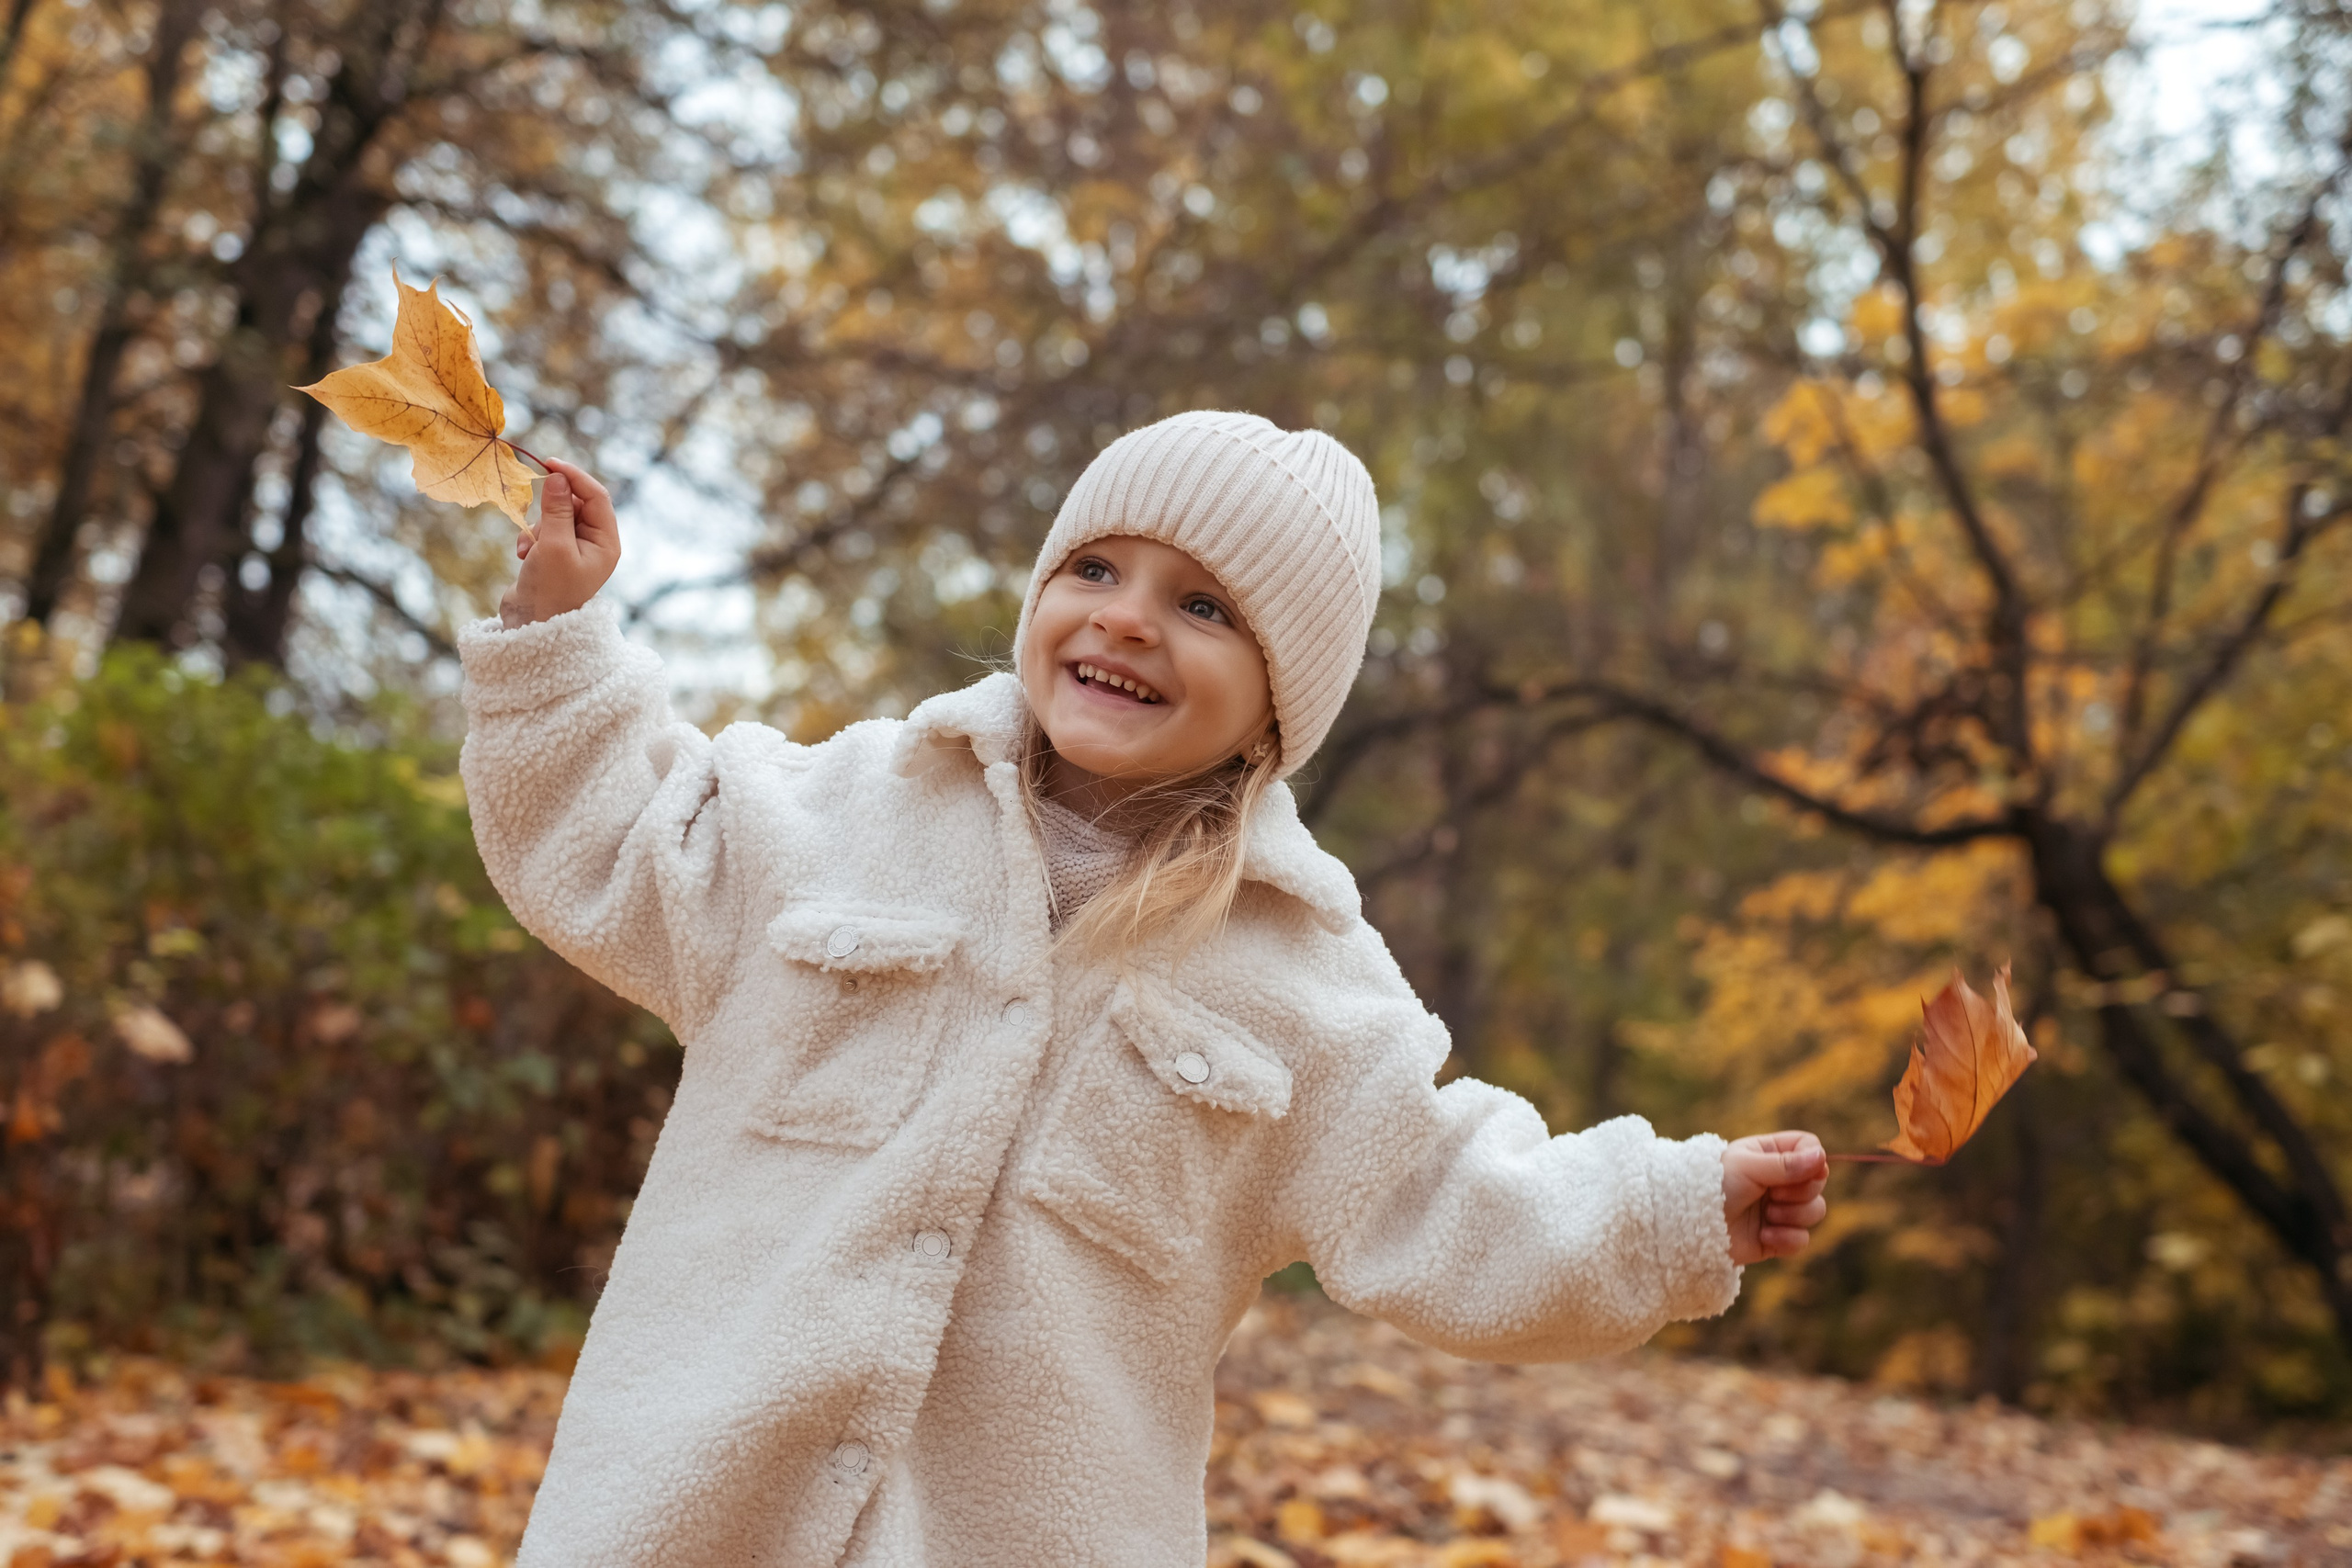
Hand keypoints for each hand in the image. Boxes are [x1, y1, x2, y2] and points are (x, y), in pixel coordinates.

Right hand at [499, 458, 620, 628]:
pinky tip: (524, 556)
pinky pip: (543, 531)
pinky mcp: (555, 554)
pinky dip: (531, 538)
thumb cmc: (550, 589)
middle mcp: (595, 544)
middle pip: (575, 503)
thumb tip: (558, 476)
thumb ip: (556, 509)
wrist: (531, 625)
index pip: (597, 496)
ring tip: (530, 550)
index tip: (549, 463)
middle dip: (551, 509)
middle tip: (537, 519)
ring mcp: (575, 549)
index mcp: (606, 542)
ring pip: (555, 516)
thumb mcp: (553, 545)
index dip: (574, 476)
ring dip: (537, 526)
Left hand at [1721, 1131, 1827, 1264]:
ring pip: (1815, 1211)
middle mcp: (1778, 1180)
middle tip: (1772, 1195)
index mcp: (1769, 1153)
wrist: (1690, 1225)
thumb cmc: (1712, 1186)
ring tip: (1766, 1216)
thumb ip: (1785, 1164)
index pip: (1810, 1148)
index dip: (1814, 1159)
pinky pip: (1802, 1240)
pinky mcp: (1777, 1237)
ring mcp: (1779, 1209)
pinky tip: (1763, 1237)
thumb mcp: (1747, 1167)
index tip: (1804, 1170)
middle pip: (1818, 1183)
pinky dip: (1786, 1239)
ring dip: (1793, 1215)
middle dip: (1800, 1192)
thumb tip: (1821, 1157)